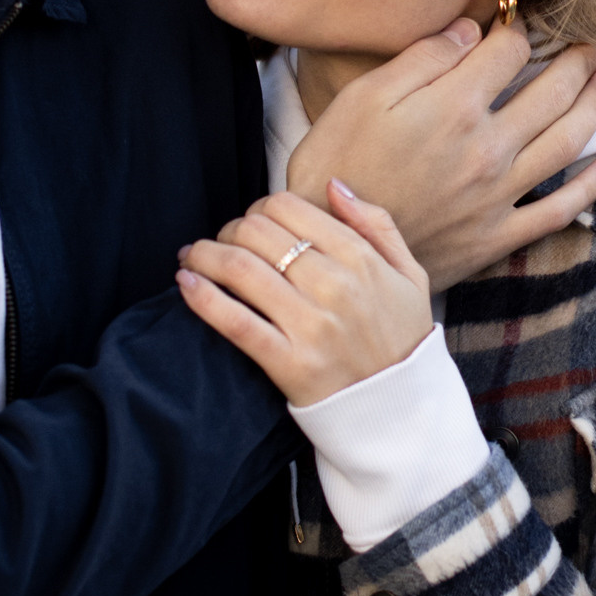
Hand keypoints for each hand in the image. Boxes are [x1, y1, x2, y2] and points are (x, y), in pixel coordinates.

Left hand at [178, 189, 430, 404]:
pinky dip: (202, 299)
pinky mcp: (289, 362)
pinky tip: (186, 284)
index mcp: (360, 258)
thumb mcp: (409, 274)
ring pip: (239, 269)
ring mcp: (310, 325)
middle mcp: (334, 285)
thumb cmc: (402, 338)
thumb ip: (376, 224)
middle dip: (228, 231)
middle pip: (256, 233)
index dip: (258, 209)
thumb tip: (332, 186)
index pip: (287, 208)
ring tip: (193, 259)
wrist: (402, 410)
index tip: (252, 225)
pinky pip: (236, 322)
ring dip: (204, 256)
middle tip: (219, 244)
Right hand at [288, 22, 595, 288]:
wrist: (331, 248)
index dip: (517, 31)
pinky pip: (557, 210)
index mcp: (454, 106)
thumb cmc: (334, 164)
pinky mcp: (498, 235)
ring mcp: (498, 194)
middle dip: (577, 61)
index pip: (508, 52)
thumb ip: (422, 59)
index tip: (519, 26)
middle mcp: (487, 147)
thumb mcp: (362, 97)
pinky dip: (589, 187)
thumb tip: (471, 29)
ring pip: (566, 142)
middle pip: (551, 92)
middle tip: (595, 45)